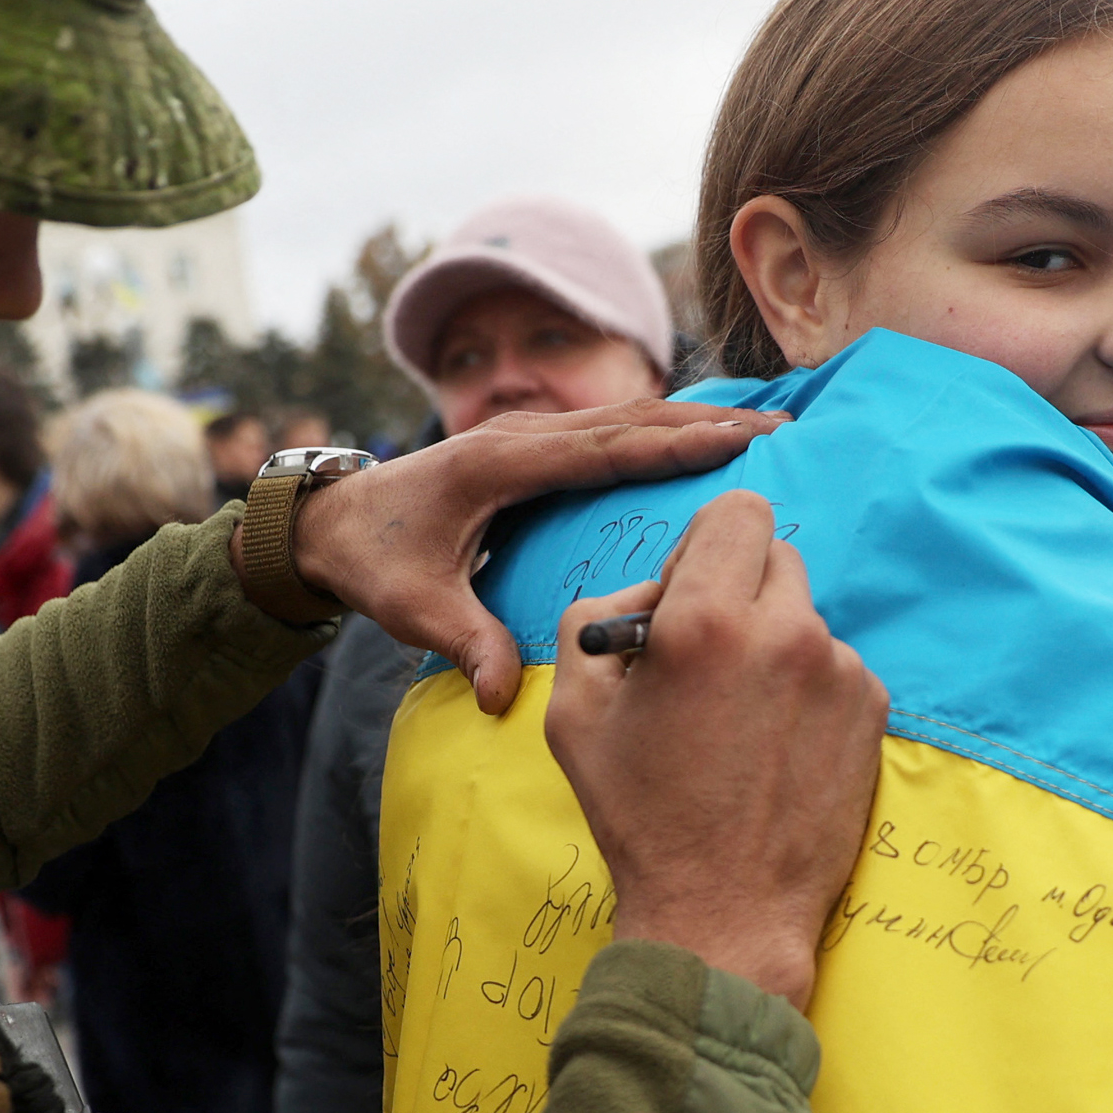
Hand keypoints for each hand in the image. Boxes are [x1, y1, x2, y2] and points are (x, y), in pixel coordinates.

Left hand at [286, 400, 785, 713]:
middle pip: (631, 418)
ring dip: (694, 419)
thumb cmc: (374, 560)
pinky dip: (664, 430)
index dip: (674, 445)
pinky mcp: (535, 447)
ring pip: (626, 416)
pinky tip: (708, 441)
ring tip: (765, 427)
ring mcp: (529, 435)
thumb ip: (465, 642)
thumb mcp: (413, 607)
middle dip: (708, 420)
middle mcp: (520, 436)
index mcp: (499, 464)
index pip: (603, 449)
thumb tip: (501, 696)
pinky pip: (611, 430)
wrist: (330, 521)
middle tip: (782, 427)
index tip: (740, 442)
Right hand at [543, 491, 887, 1009]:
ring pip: (804, 614)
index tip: (687, 593)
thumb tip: (647, 591)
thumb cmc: (641, 816)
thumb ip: (597, 621)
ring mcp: (839, 672)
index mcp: (706, 621)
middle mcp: (785, 633)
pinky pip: (834, 664)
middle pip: (774, 554)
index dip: (706, 545)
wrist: (723, 912)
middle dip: (738, 589)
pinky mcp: (872, 709)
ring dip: (771, 642)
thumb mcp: (574, 712)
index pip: (738, 511)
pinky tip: (773, 744)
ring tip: (737, 717)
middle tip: (705, 656)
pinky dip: (805, 686)